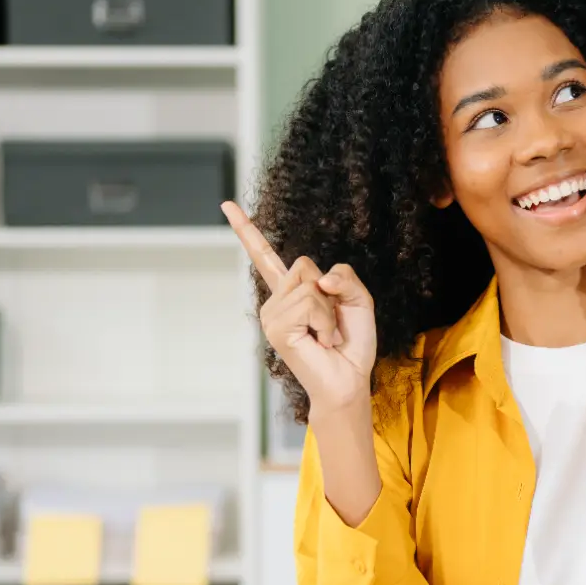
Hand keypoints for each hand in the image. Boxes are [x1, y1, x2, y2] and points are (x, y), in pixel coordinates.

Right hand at [224, 201, 376, 415]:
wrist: (349, 380)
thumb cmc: (352, 343)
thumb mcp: (358, 300)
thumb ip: (344, 277)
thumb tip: (321, 279)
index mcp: (290, 293)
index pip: (264, 257)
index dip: (247, 230)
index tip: (227, 204)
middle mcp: (275, 302)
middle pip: (303, 264)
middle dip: (329, 290)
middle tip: (330, 324)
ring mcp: (272, 315)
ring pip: (310, 284)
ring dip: (330, 311)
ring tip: (326, 336)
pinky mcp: (276, 328)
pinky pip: (311, 303)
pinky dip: (327, 322)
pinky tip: (322, 342)